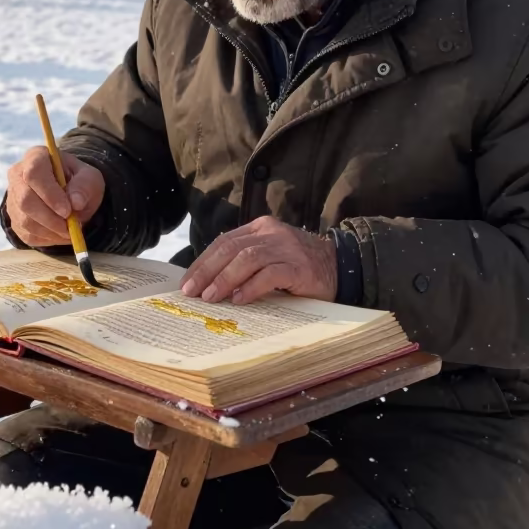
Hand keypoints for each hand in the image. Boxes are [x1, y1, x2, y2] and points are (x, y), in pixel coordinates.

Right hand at [6, 146, 104, 246]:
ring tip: (70, 230)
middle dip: (51, 218)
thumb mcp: (90, 178)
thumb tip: (75, 202)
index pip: (34, 173)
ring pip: (25, 220)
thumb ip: (85, 186)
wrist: (71, 195)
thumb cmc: (79, 182)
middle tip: (71, 226)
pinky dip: (47, 239)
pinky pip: (26, 234)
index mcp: (36, 157)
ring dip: (51, 231)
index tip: (68, 210)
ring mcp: (13, 198)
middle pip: (25, 199)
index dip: (49, 194)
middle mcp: (18, 175)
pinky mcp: (15, 218)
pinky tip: (60, 233)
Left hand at [181, 217, 337, 305]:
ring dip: (226, 279)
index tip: (187, 283)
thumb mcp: (269, 257)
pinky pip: (271, 274)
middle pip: (231, 248)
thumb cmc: (298, 267)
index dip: (203, 262)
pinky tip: (240, 300)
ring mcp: (287, 248)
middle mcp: (271, 233)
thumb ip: (244, 263)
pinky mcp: (299, 267)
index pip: (224, 242)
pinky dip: (252, 287)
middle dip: (207, 271)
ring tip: (211, 297)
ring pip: (248, 259)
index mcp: (260, 228)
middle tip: (192, 292)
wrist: (340, 267)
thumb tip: (208, 284)